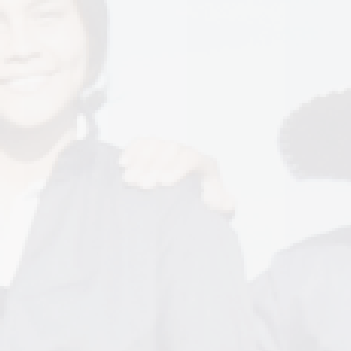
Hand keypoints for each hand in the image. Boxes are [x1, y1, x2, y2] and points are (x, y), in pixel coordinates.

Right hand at [119, 137, 234, 211]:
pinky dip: (130, 151)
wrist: (188, 201)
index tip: (164, 183)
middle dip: (154, 166)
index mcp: (204, 163)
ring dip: (140, 161)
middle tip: (143, 185)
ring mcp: (168, 148)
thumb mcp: (216, 208)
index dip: (178, 167)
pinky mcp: (151, 149)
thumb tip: (228, 202)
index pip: (192, 158)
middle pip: (170, 149)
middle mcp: (186, 151)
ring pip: (154, 144)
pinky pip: (141, 142)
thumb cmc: (201, 206)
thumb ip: (224, 206)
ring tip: (129, 181)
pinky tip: (122, 164)